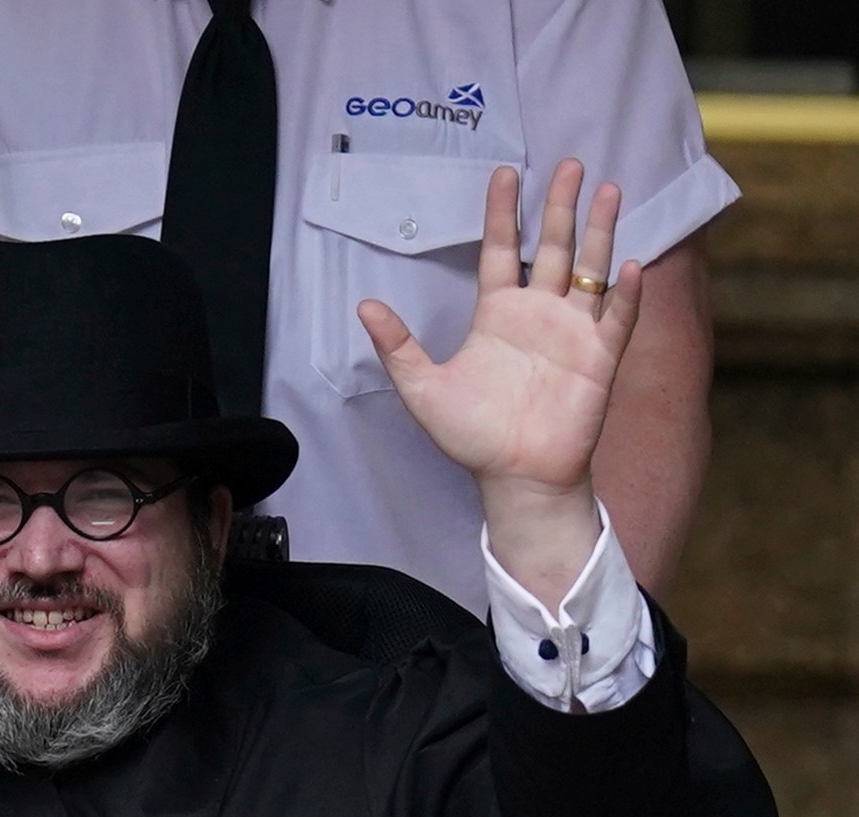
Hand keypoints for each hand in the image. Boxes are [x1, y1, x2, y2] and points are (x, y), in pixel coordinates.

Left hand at [358, 162, 642, 602]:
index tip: (504, 172)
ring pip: (590, 269)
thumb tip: (364, 306)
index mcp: (498, 314)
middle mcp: (538, 313)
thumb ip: (397, 347)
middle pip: (553, 246)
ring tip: (608, 189)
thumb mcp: (423, 389)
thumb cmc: (472, 438)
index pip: (502, 249)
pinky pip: (616, 319)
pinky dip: (625, 294)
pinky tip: (628, 266)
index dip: (503, 212)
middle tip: (569, 162)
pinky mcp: (599, 358)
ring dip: (600, 231)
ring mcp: (572, 332)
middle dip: (560, 205)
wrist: (515, 478)